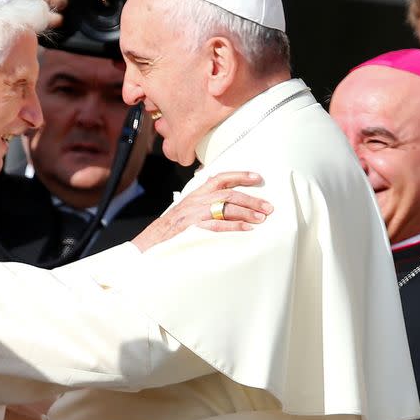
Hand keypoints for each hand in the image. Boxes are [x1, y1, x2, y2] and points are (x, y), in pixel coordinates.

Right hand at [131, 172, 272, 251]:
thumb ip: (203, 204)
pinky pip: (217, 225)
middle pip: (228, 194)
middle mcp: (196, 201)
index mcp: (195, 195)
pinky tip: (247, 229)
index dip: (239, 175)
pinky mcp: (193, 229)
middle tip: (268, 207)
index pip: (219, 178)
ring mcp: (194, 215)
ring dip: (247, 212)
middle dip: (251, 200)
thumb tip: (225, 202)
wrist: (150, 244)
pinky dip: (234, 226)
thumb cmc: (171, 230)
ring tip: (262, 218)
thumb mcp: (186, 211)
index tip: (257, 177)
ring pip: (225, 207)